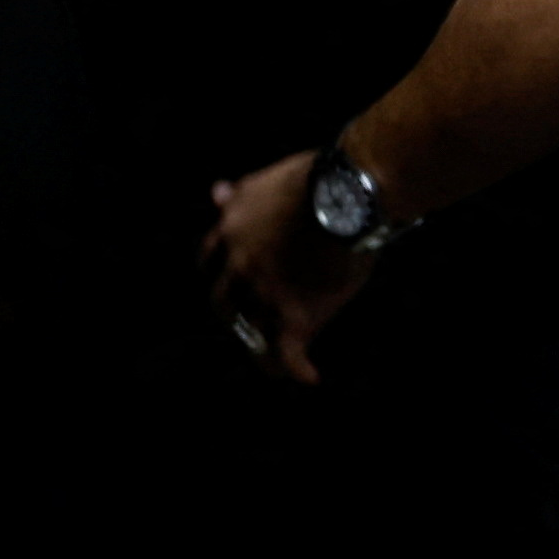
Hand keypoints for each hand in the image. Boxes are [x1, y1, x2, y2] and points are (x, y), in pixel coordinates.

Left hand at [204, 147, 366, 382]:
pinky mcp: (297, 312)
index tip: (232, 284)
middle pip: (226, 302)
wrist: (346, 195)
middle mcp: (239, 264)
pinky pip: (290, 350)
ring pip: (256, 331)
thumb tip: (217, 192)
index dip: (222, 274)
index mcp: (230, 229)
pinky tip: (310, 377)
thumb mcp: (265, 181)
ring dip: (263, 352)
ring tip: (273, 365)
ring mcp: (265, 291)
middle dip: (236, 319)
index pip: (212, 259)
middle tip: (249, 330)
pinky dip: (298, 367)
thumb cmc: (315, 180)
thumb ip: (241, 193)